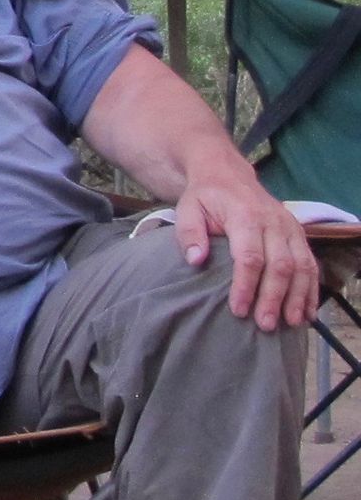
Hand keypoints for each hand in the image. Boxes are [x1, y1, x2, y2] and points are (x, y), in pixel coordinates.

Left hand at [174, 174, 318, 331]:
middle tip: (265, 325)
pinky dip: (311, 289)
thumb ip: (189, 234)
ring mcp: (290, 227)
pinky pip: (311, 264)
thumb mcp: (188, 209)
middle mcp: (274, 222)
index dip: (246, 286)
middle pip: (280, 265)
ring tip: (289, 324)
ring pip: (302, 267)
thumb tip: (195, 260)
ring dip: (297, 297)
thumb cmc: (204, 196)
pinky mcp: (299, 234)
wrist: (226, 173)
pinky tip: (307, 312)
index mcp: (245, 216)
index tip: (238, 310)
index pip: (250, 257)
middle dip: (274, 298)